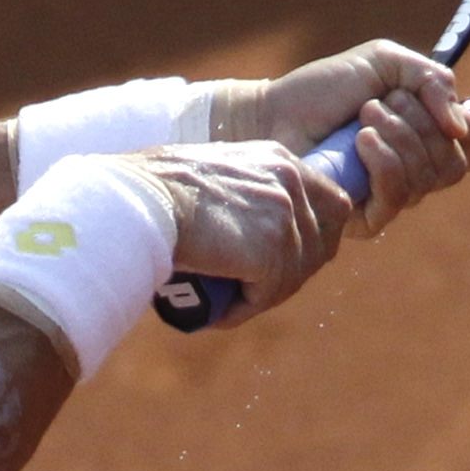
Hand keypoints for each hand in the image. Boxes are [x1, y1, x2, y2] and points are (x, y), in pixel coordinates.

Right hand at [124, 141, 353, 327]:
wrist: (138, 198)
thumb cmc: (155, 189)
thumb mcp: (215, 175)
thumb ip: (244, 194)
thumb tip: (249, 232)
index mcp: (279, 159)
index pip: (330, 204)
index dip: (314, 237)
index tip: (284, 258)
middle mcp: (290, 179)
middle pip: (322, 242)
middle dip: (294, 273)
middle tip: (255, 289)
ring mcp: (284, 213)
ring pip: (296, 273)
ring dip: (265, 295)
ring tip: (229, 303)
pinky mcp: (271, 248)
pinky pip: (269, 293)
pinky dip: (245, 308)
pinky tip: (220, 311)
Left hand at [213, 41, 469, 237]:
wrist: (275, 112)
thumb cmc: (326, 88)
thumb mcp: (386, 63)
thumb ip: (433, 80)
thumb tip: (461, 126)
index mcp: (422, 137)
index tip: (449, 114)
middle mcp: (411, 171)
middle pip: (451, 164)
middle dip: (421, 124)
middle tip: (379, 103)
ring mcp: (387, 196)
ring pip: (426, 179)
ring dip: (400, 137)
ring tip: (364, 116)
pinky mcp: (363, 217)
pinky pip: (397, 197)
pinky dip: (386, 162)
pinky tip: (361, 141)